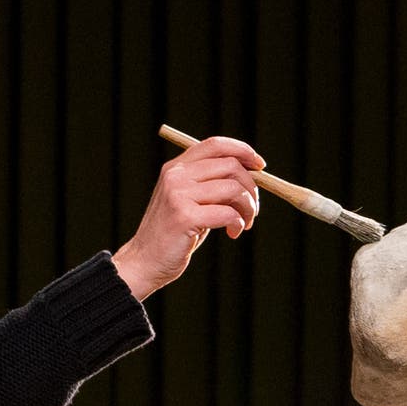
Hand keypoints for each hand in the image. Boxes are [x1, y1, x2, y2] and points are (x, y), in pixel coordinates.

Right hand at [111, 136, 264, 299]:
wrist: (146, 261)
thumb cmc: (175, 233)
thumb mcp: (190, 200)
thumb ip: (213, 184)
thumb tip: (254, 174)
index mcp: (176, 167)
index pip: (216, 145)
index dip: (243, 151)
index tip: (261, 166)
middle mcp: (176, 176)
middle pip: (231, 166)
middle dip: (251, 187)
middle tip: (252, 209)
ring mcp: (178, 195)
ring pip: (233, 189)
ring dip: (248, 208)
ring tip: (243, 224)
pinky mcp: (184, 217)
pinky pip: (228, 213)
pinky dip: (238, 224)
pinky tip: (233, 233)